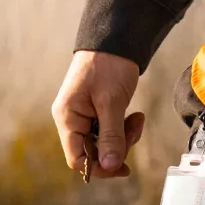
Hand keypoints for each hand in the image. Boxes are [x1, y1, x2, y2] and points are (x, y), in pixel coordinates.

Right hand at [51, 50, 143, 179]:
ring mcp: (84, 114)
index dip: (99, 167)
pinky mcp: (97, 109)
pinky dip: (123, 127)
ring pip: (104, 141)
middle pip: (92, 152)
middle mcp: (72, 119)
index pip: (77, 158)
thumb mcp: (112, 102)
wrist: (116, 37)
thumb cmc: (109, 64)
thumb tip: (109, 166)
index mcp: (67, 118)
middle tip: (135, 129)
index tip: (123, 166)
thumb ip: (111, 135)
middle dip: (117, 147)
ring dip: (123, 136)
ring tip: (137, 119)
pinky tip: (135, 115)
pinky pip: (109, 129)